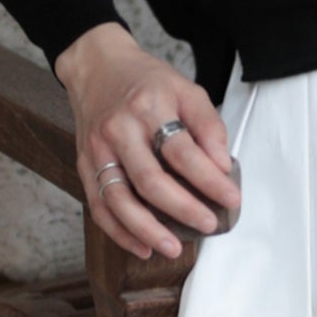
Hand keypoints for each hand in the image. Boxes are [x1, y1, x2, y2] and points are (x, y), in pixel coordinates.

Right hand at [54, 22, 241, 260]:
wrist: (96, 68)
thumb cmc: (145, 81)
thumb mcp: (185, 89)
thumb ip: (208, 125)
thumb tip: (222, 165)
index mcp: (149, 107)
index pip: (183, 151)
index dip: (209, 179)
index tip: (231, 198)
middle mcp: (119, 130)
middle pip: (149, 180)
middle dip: (182, 208)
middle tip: (208, 224)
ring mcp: (97, 149)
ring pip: (118, 199)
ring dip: (146, 230)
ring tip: (173, 248)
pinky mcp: (84, 165)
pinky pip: (98, 205)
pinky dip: (119, 231)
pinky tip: (141, 246)